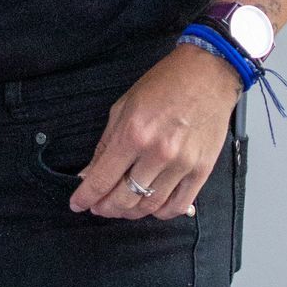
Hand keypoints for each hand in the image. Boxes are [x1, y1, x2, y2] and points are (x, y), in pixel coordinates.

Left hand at [68, 40, 239, 219]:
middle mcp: (157, 152)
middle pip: (124, 198)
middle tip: (100, 207)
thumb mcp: (124, 107)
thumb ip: (106, 144)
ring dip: (131, 212)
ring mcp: (182, 164)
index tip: (78, 204)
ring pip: (149, 205)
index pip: (102, 179)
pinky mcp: (202, 170)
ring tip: (122, 207)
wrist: (208, 74)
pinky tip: (151, 205)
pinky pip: (178, 206)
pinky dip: (160, 212)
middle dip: (106, 208)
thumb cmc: (166, 84)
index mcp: (133, 133)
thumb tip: (90, 172)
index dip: (86, 197)